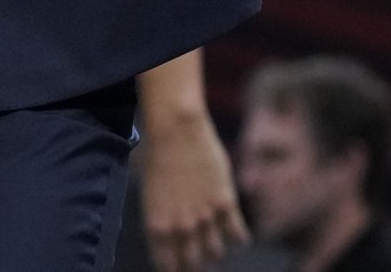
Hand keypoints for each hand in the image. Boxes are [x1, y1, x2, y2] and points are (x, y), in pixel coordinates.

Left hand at [137, 107, 247, 271]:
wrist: (176, 132)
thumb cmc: (158, 159)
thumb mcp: (152, 196)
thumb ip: (163, 220)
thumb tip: (171, 240)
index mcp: (157, 226)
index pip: (166, 265)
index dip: (172, 270)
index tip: (177, 270)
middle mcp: (181, 227)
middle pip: (193, 264)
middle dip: (194, 266)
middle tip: (196, 264)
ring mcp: (205, 218)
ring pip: (216, 254)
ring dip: (215, 253)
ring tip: (213, 248)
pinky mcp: (226, 205)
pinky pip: (238, 236)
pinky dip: (238, 239)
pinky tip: (235, 235)